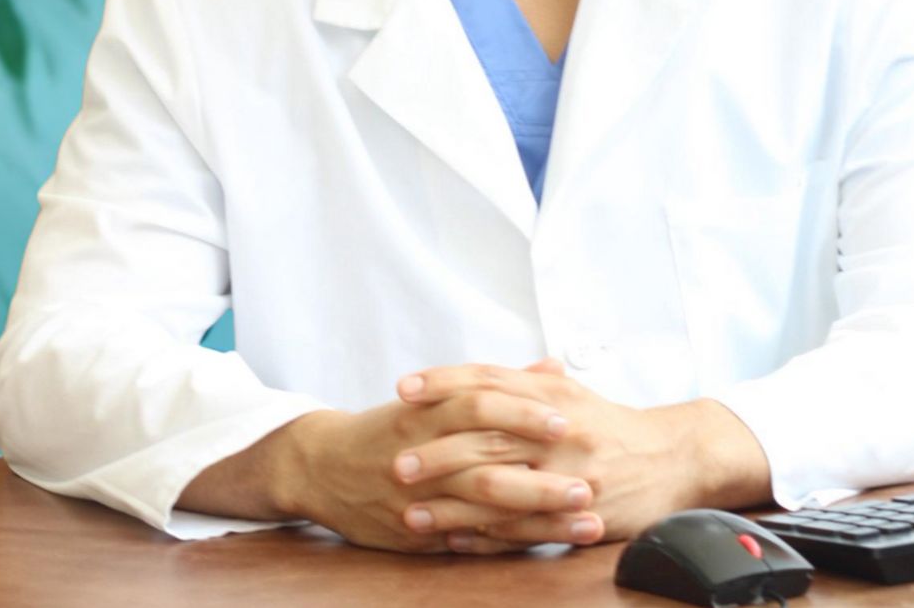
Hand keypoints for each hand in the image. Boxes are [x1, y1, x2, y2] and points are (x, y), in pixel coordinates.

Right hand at [276, 389, 598, 553]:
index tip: (569, 419)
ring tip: (583, 522)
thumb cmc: (392, 424)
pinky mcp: (418, 533)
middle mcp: (426, 452)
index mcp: (431, 410)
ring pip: (483, 508)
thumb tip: (554, 367)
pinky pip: (467, 540)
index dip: (524, 412)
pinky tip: (543, 547)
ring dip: (537, 516)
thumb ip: (499, 383)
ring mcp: (422, 498)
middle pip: (488, 462)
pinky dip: (506, 544)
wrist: (323, 465)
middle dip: (542, 475)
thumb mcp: (437, 394)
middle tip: (590, 481)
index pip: (481, 405)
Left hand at [392, 361, 771, 553]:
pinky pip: (522, 528)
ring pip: (498, 487)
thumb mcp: (569, 394)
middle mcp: (557, 429)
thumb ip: (522, 383)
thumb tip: (472, 378)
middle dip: (435, 449)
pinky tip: (452, 539)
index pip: (488, 381)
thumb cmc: (611, 424)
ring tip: (409, 510)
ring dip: (450, 502)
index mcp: (552, 393)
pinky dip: (483, 536)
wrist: (674, 457)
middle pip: (486, 435)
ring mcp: (567, 474)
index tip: (403, 389)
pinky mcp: (577, 515)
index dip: (444, 382)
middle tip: (392, 459)